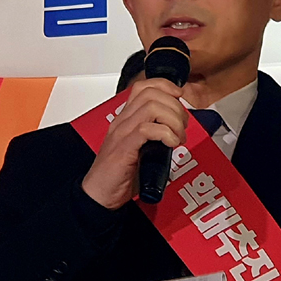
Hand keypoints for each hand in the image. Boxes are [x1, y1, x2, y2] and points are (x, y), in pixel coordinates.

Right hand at [81, 78, 187, 209]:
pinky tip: (171, 145)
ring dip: (173, 120)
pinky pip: (147, 130)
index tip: (179, 96)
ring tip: (178, 136)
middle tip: (182, 125)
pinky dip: (166, 134)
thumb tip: (177, 131)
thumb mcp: (140, 149)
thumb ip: (155, 136)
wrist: (99, 195)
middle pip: (151, 94)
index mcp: (125, 119)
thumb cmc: (118, 175)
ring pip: (152, 108)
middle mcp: (122, 122)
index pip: (144, 87)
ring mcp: (122, 133)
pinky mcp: (124, 148)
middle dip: (175, 106)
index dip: (165, 86)